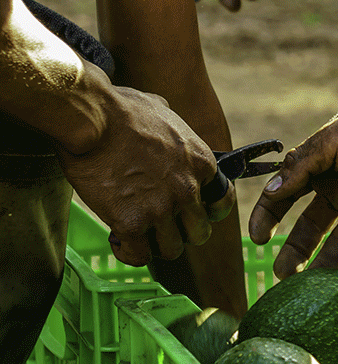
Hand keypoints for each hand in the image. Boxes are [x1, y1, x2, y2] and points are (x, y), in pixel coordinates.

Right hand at [57, 86, 233, 265]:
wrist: (91, 117)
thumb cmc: (119, 107)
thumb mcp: (160, 108)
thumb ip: (172, 124)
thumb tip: (164, 115)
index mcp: (201, 164)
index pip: (221, 202)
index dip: (206, 210)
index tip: (188, 211)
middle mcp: (188, 190)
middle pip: (199, 233)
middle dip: (181, 233)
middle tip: (159, 225)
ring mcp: (162, 209)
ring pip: (171, 249)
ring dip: (154, 245)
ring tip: (136, 233)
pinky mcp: (133, 222)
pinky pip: (139, 256)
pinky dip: (129, 253)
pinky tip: (118, 241)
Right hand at [249, 86, 337, 282]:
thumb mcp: (331, 140)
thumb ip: (302, 167)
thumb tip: (271, 193)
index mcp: (322, 169)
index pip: (286, 197)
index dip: (268, 216)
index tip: (258, 239)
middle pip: (312, 229)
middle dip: (296, 253)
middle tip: (282, 276)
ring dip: (326, 266)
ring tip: (309, 289)